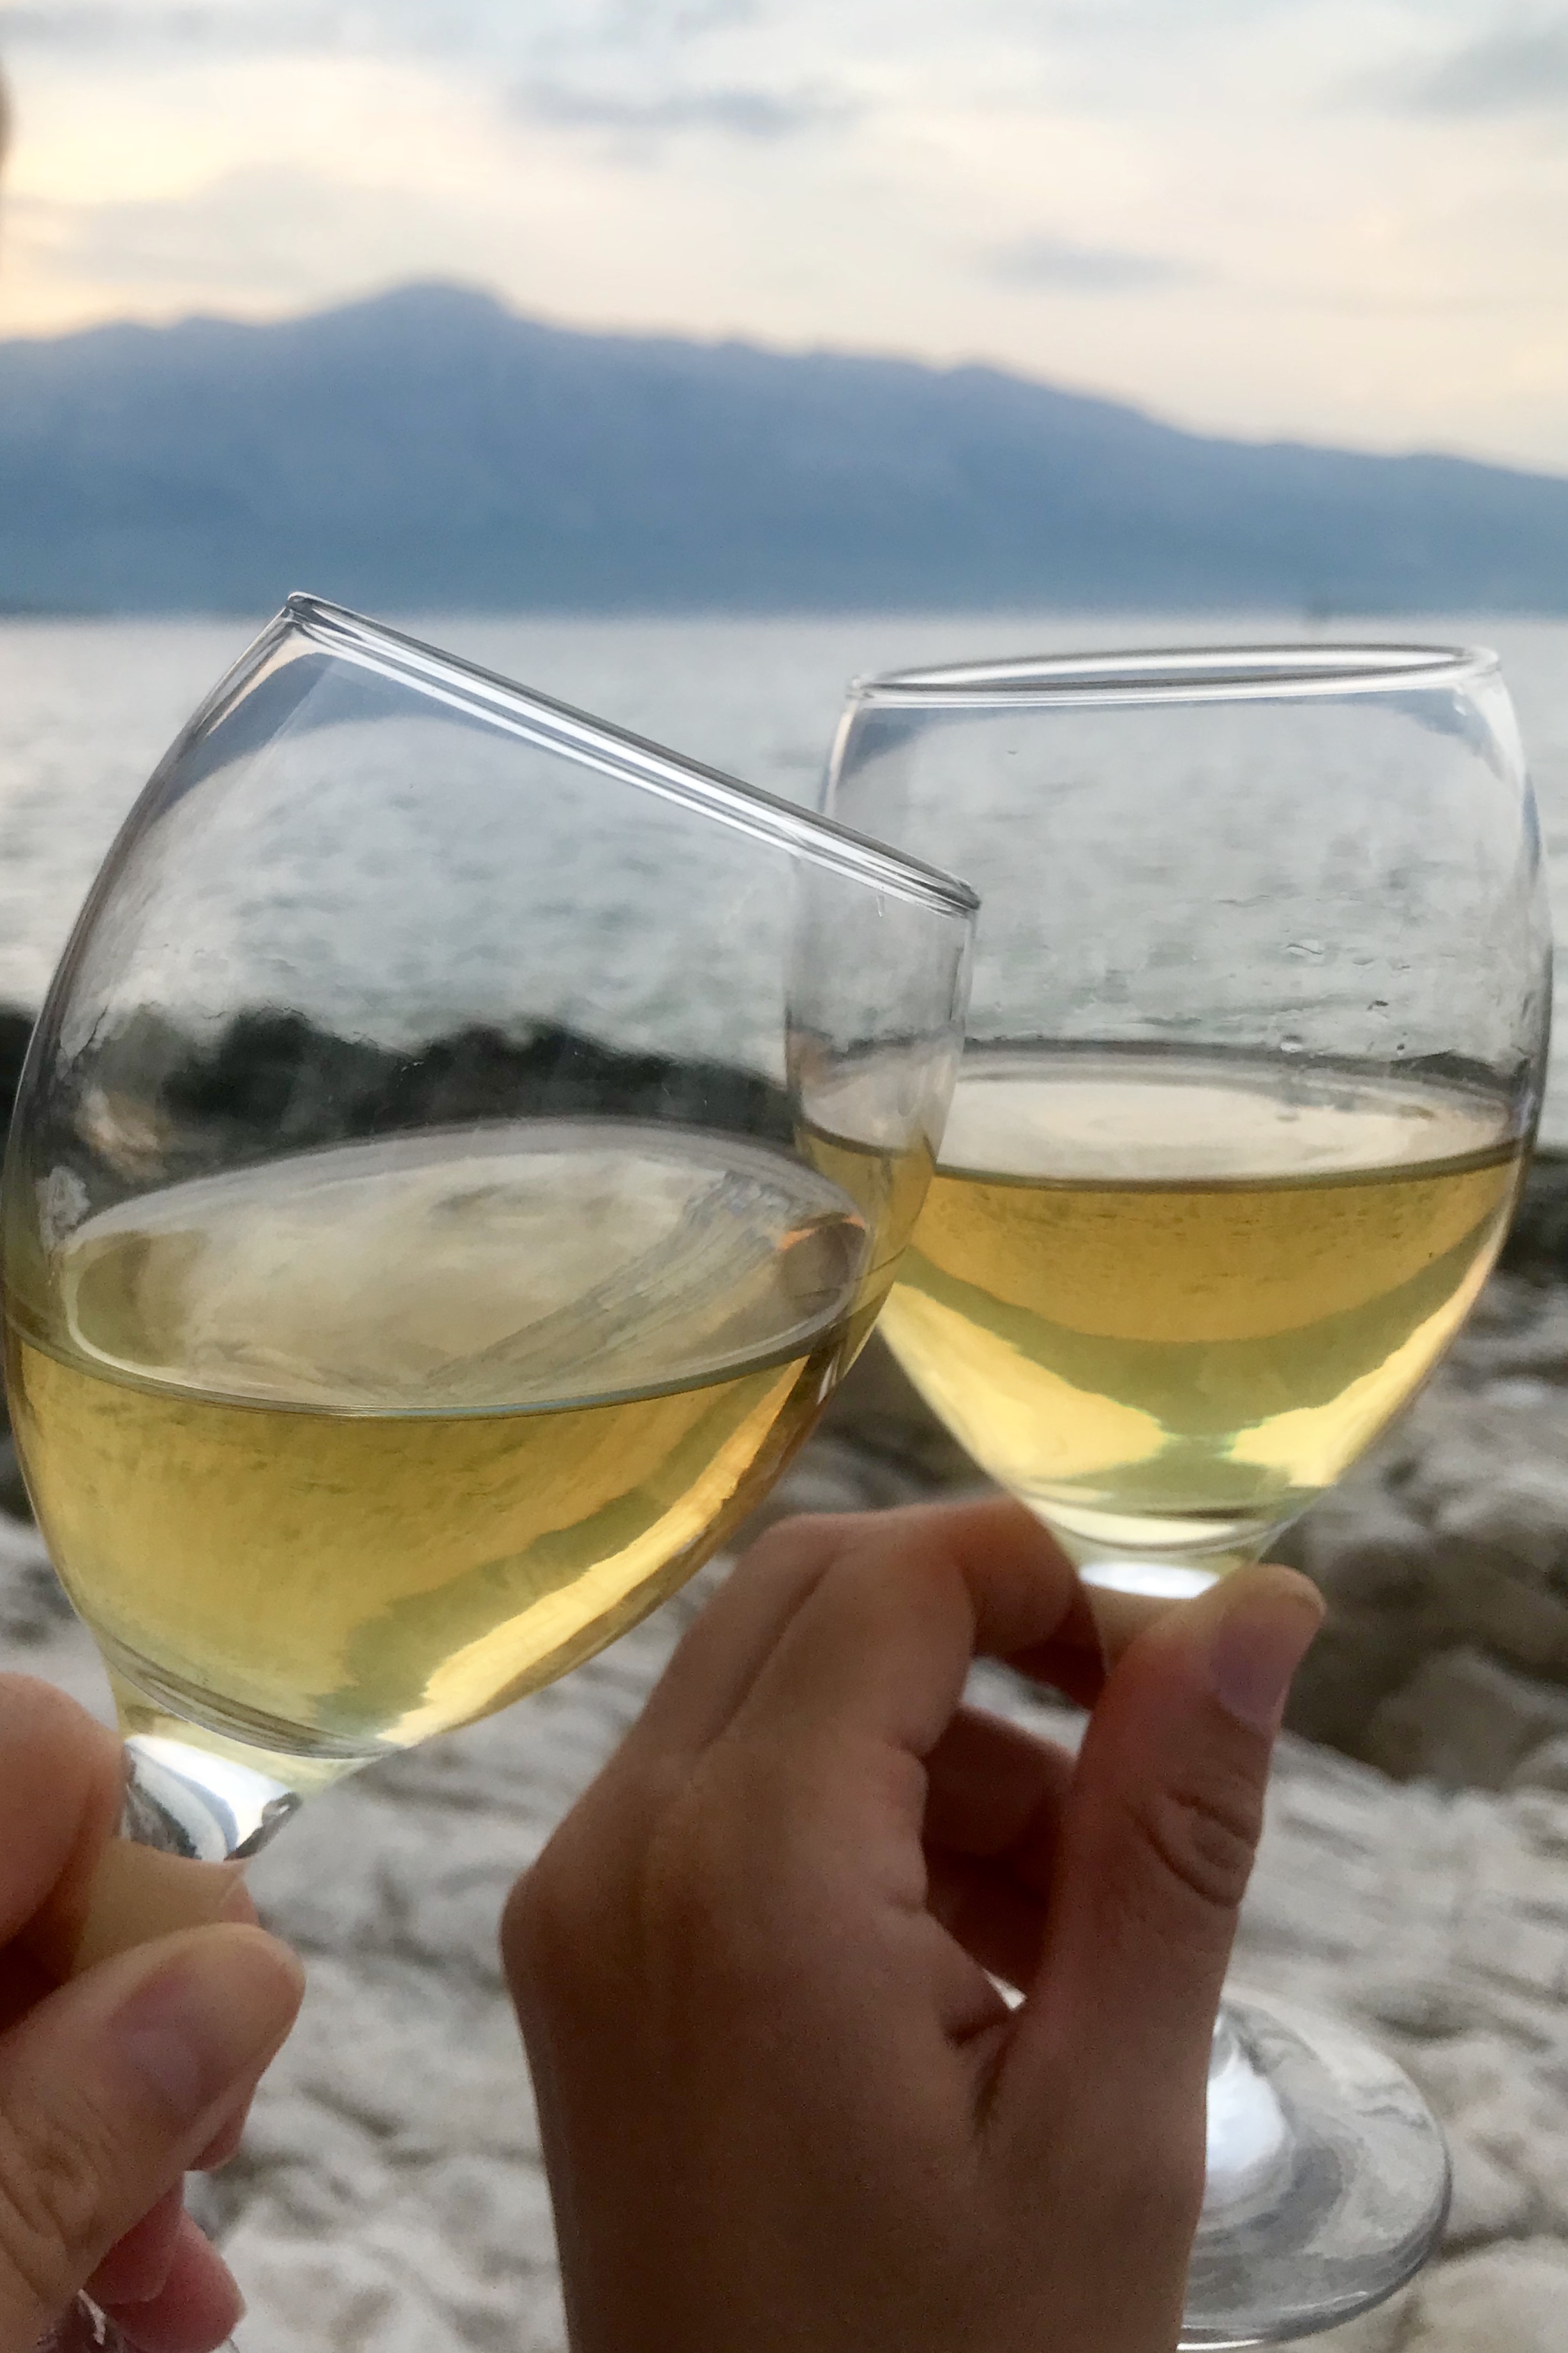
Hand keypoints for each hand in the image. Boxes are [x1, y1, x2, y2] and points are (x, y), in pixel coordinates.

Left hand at [0, 1676, 303, 2352]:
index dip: (147, 1868)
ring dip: (104, 2132)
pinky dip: (28, 2180)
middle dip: (141, 2024)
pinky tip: (99, 2307)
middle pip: (29, 1878)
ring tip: (168, 2292)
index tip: (208, 2028)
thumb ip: (68, 2138)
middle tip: (196, 2176)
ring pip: (2, 1997)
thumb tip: (244, 1977)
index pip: (35, 1750)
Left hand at [504, 1498, 1322, 2352]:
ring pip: (767, 1681)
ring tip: (1068, 1906)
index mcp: (745, 1876)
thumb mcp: (1107, 2115)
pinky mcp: (581, 1957)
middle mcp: (617, 1853)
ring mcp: (577, 1905)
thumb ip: (1170, 1830)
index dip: (1048, 1578)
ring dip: (932, 1733)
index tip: (1170, 1669)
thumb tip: (1253, 1608)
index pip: (894, 1581)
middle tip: (1130, 1758)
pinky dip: (853, 1806)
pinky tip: (967, 1953)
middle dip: (988, 1635)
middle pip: (811, 1596)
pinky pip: (722, 1788)